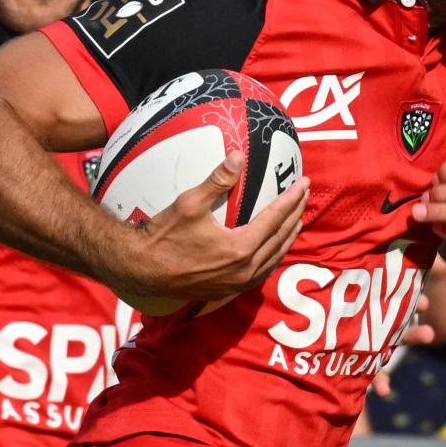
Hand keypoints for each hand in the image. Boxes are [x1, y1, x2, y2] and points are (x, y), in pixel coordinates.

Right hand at [116, 157, 311, 313]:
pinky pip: (261, 273)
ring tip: (296, 221)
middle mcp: (244, 269)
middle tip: (304, 196)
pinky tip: (273, 249)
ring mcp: (237, 283)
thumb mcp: (189, 203)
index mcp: (240, 248)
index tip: (303, 182)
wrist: (141, 270)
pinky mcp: (228, 290)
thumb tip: (238, 157)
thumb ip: (217, 180)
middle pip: (281, 239)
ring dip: (287, 238)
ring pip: (274, 259)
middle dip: (295, 215)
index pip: (275, 218)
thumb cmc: (163, 236)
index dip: (291, 198)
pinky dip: (273, 257)